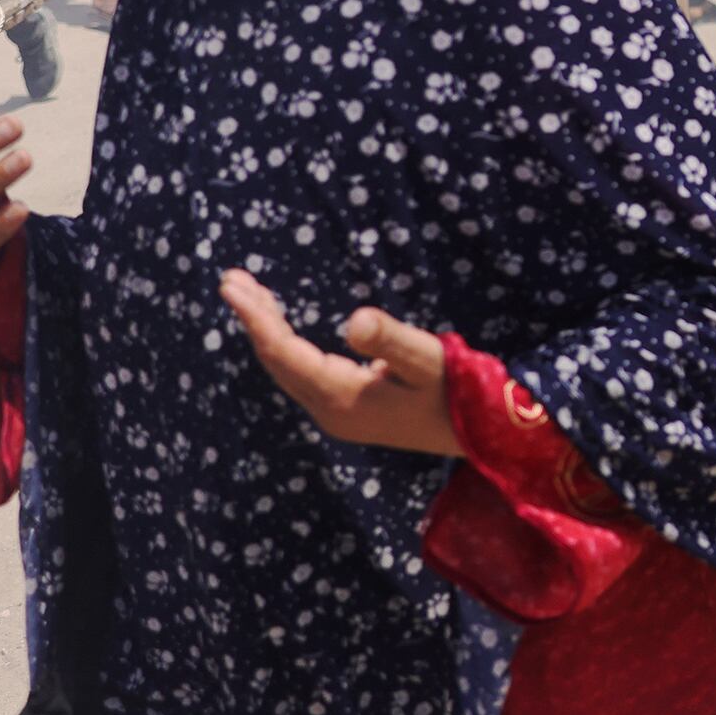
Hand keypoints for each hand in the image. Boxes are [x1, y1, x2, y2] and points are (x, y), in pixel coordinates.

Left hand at [218, 269, 461, 455]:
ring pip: (287, 369)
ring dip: (267, 331)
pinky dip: (285, 345)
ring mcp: (339, 415)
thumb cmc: (460, 392)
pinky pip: (302, 375)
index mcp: (342, 399)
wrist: (484, 435)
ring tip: (249, 294)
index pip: (284, 352)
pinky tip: (284, 327)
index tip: (232, 284)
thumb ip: (390, 339)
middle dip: (254, 319)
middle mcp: (331, 412)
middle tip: (232, 279)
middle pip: (278, 362)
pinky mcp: (349, 412)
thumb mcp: (428, 359)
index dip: (256, 317)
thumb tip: (354, 319)